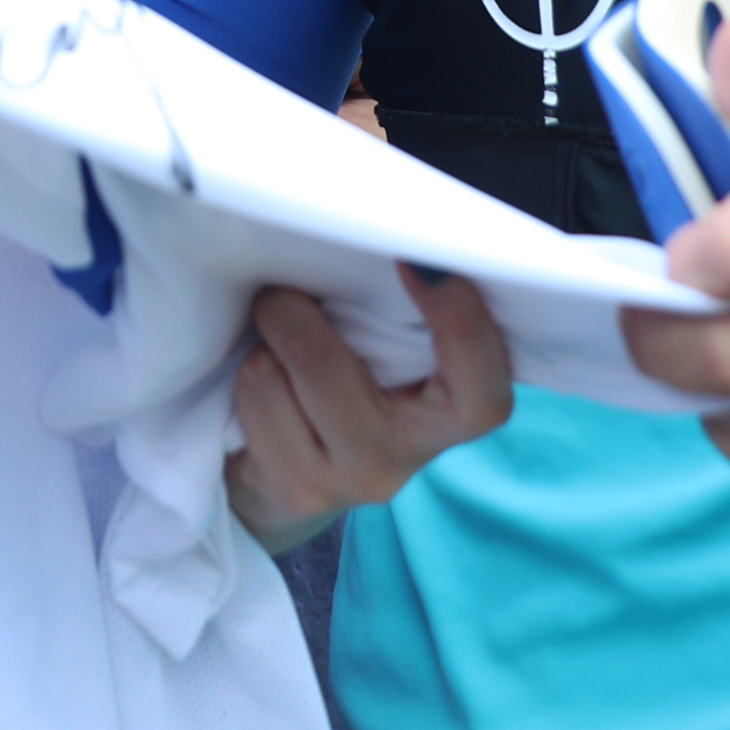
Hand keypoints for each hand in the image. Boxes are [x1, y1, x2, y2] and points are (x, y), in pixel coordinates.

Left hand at [226, 267, 513, 552]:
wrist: (291, 479)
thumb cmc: (349, 383)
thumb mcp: (384, 350)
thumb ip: (392, 310)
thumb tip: (366, 238)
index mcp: (451, 413)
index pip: (481, 393)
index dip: (459, 323)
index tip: (416, 258)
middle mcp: (405, 455)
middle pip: (327, 367)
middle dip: (291, 311)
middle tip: (284, 294)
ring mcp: (348, 480)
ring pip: (273, 376)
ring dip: (263, 345)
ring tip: (277, 351)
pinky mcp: (295, 491)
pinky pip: (250, 402)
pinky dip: (247, 376)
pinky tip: (262, 390)